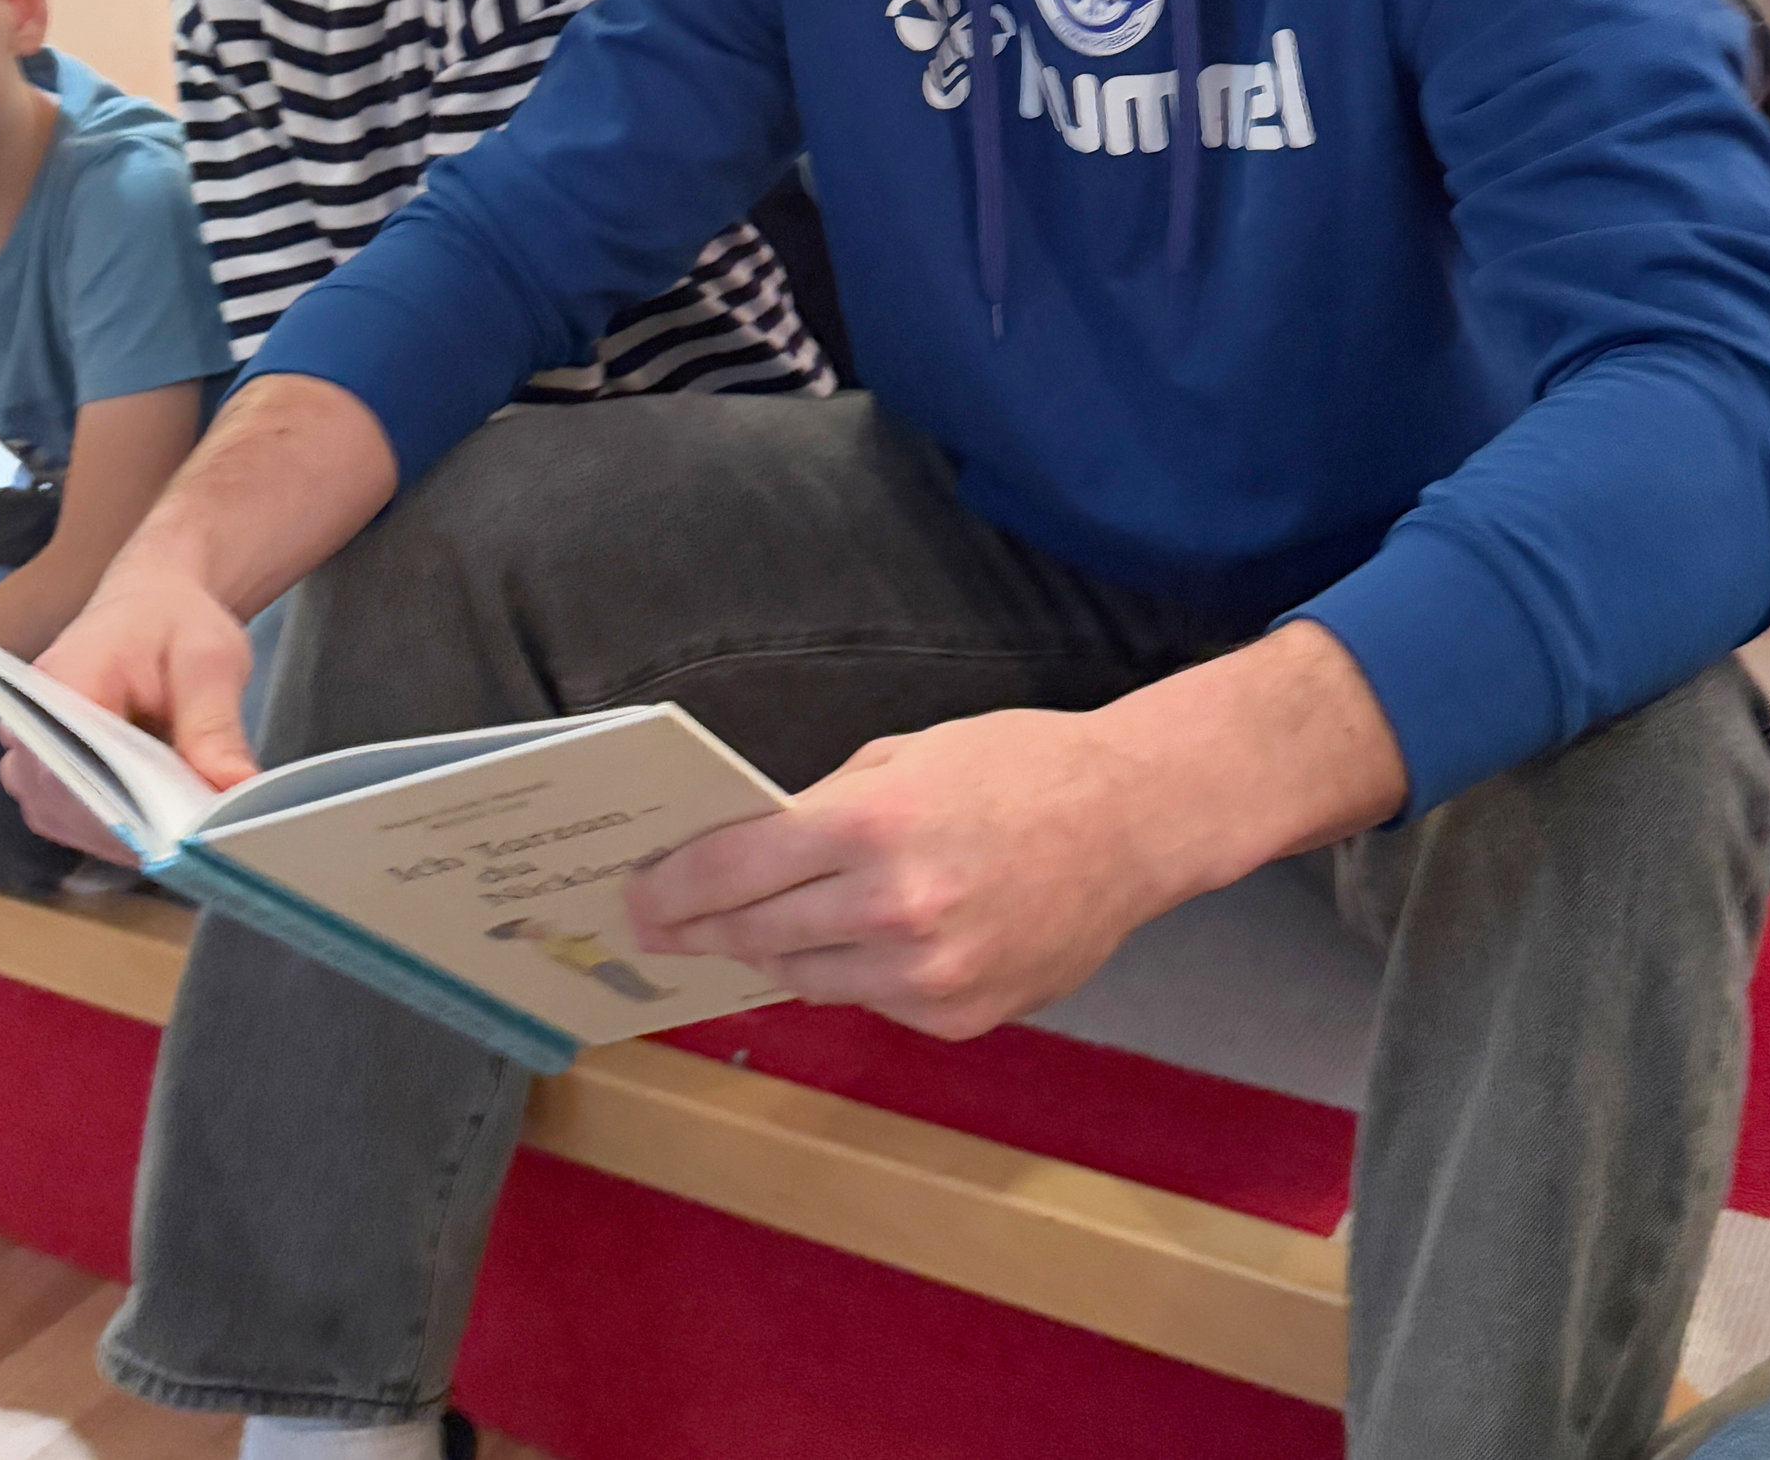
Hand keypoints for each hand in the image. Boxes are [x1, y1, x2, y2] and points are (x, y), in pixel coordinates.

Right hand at [0, 571, 256, 858]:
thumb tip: (235, 787)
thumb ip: (215, 726)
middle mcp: (27, 725)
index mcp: (60, 682)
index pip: (70, 765)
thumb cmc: (176, 624)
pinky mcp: (44, 779)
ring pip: (65, 820)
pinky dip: (117, 829)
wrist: (152, 607)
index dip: (121, 808)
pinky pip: (72, 822)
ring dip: (123, 833)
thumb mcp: (210, 662)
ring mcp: (29, 757)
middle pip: (64, 802)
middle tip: (193, 837)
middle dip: (130, 826)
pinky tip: (159, 825)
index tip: (174, 831)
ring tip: (180, 830)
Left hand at [626, 706, 1167, 1039]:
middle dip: (699, 927)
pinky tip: (854, 942)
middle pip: (755, 931)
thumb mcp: (905, 754)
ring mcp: (929, 974)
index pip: (733, 871)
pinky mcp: (960, 1015)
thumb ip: (821, 806)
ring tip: (742, 933)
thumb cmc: (1017, 767)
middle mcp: (894, 908)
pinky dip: (852, 973)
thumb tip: (746, 847)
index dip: (670, 889)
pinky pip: (872, 999)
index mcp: (872, 824)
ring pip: (805, 976)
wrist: (1133, 822)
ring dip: (768, 952)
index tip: (637, 899)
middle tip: (662, 926)